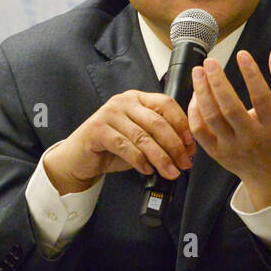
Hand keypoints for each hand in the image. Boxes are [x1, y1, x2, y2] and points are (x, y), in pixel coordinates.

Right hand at [43, 91, 194, 195]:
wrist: (79, 158)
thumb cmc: (112, 147)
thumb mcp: (140, 139)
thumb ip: (160, 138)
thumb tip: (187, 149)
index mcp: (138, 98)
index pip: (167, 104)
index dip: (182, 124)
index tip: (191, 144)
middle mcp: (124, 101)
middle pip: (157, 121)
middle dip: (175, 145)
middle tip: (184, 162)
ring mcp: (109, 113)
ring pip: (143, 136)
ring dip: (160, 157)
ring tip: (170, 171)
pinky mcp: (97, 129)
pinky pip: (125, 146)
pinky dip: (140, 160)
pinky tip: (147, 170)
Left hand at [188, 45, 270, 208]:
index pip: (261, 97)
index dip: (251, 74)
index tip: (242, 54)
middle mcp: (252, 138)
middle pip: (230, 108)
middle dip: (218, 82)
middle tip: (210, 62)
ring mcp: (232, 147)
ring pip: (211, 118)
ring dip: (202, 93)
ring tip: (198, 73)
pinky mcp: (218, 154)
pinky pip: (200, 132)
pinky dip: (195, 112)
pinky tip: (196, 96)